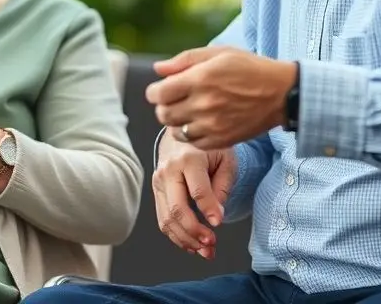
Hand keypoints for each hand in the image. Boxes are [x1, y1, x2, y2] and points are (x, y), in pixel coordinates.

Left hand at [146, 47, 296, 150]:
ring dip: (175, 121)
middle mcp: (203, 104)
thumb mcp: (218, 53)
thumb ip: (184, 60)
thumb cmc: (248, 68)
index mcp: (199, 79)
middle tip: (173, 100)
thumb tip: (158, 70)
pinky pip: (193, 143)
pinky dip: (190, 134)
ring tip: (187, 111)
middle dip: (163, 106)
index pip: (159, 93)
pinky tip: (199, 123)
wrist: (280, 93)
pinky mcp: (221, 140)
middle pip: (163, 114)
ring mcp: (212, 125)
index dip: (154, 92)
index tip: (159, 89)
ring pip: (175, 130)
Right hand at [153, 131, 236, 258]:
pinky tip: (192, 244)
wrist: (182, 130)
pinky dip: (177, 236)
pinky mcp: (156, 189)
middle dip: (195, 232)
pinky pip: (163, 218)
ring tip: (205, 250)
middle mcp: (169, 169)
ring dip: (186, 240)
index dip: (209, 210)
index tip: (219, 224)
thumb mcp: (225, 158)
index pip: (198, 191)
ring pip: (167, 219)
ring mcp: (159, 180)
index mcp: (189, 158)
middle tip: (211, 244)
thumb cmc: (208, 146)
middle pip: (177, 209)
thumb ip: (222, 186)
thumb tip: (215, 216)